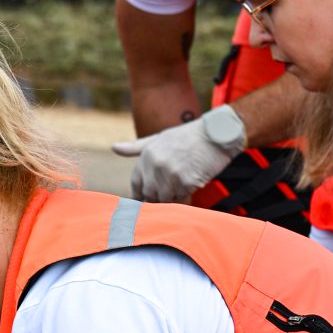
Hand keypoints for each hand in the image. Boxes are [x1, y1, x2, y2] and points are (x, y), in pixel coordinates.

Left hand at [112, 105, 243, 201]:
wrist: (218, 133)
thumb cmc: (189, 136)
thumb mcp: (160, 138)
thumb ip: (136, 147)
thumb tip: (114, 148)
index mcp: (147, 154)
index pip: (136, 182)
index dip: (141, 192)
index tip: (145, 198)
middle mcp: (156, 165)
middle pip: (150, 194)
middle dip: (159, 195)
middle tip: (172, 188)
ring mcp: (171, 174)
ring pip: (166, 199)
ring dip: (174, 195)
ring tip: (185, 180)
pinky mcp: (187, 182)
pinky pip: (183, 198)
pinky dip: (188, 195)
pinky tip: (194, 180)